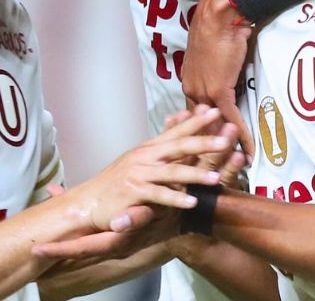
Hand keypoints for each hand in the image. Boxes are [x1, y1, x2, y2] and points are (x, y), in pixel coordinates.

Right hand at [61, 107, 236, 234]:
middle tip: (226, 139)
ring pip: (172, 173)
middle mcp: (144, 157)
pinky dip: (175, 199)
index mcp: (149, 148)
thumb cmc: (117, 182)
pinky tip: (191, 202)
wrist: (89, 202)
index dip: (197, 122)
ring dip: (195, 175)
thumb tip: (180, 122)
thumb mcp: (139, 159)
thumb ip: (162, 146)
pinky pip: (158, 196)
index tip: (216, 111)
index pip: (177, 131)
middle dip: (203, 142)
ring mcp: (138, 175)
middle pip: (178, 147)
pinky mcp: (133, 194)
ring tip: (216, 177)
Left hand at [181, 0, 255, 156]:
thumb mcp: (219, 52)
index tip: (210, 145)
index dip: (203, 130)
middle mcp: (192, 89)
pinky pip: (231, 119)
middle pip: (200, 125)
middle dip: (211, 146)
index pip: (194, 114)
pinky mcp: (219, 91)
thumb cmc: (220, 26)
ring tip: (237, 166)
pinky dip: (242, 136)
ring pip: (213, 126)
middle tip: (221, 165)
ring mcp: (203, 92)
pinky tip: (250, 152)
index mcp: (190, 81)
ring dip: (226, 146)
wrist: (220, 14)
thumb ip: (223, 66)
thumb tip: (233, 66)